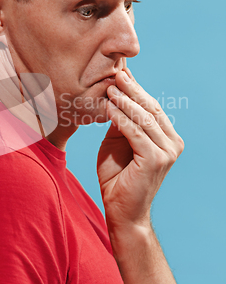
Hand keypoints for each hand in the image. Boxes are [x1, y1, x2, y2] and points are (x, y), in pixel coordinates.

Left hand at [97, 69, 183, 234]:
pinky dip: (121, 119)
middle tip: (116, 73)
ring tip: (110, 87)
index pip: (151, 108)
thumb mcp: (118, 141)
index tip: (121, 73)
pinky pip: (135, 133)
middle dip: (132, 90)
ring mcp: (167, 152)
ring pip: (144, 119)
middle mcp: (173, 143)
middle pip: (150, 109)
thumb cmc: (118, 176)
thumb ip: (121, 121)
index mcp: (167, 138)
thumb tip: (115, 92)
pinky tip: (109, 107)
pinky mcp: (156, 160)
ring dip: (125, 101)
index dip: (136, 89)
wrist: (121, 210)